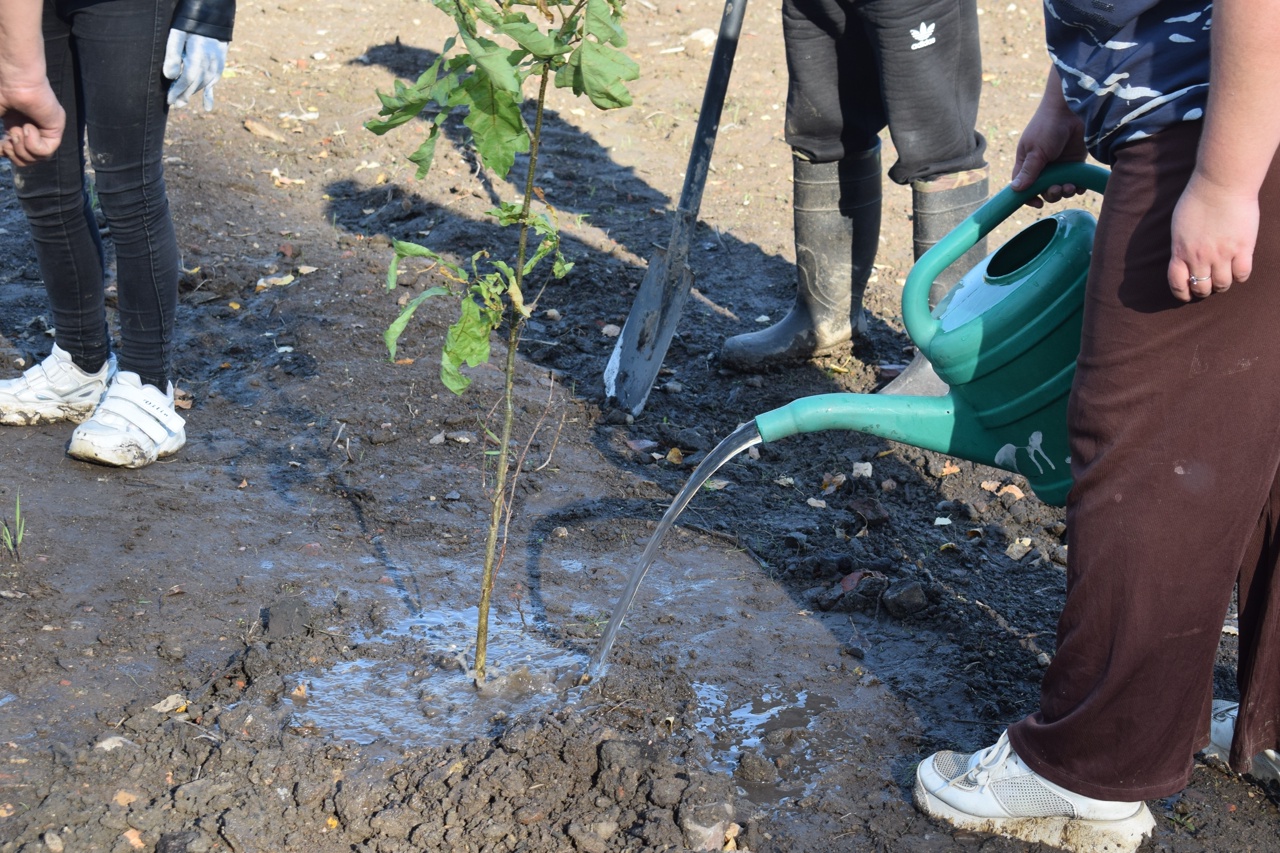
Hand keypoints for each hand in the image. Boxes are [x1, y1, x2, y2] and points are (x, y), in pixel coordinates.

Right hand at [0, 79, 64, 165]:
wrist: (15, 80)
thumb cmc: (3, 92)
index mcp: (18, 128)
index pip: (19, 154)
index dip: (7, 154)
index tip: (1, 146)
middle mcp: (34, 131)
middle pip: (29, 161)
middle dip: (14, 154)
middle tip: (8, 139)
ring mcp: (46, 131)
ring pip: (38, 159)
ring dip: (22, 148)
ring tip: (17, 130)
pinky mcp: (56, 130)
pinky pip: (46, 152)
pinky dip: (33, 143)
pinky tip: (29, 127)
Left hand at [163, 29, 227, 110]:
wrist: (213, 16)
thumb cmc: (191, 24)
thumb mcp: (178, 34)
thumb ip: (173, 54)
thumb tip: (169, 76)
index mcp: (198, 56)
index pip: (186, 79)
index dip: (177, 90)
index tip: (168, 100)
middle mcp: (209, 64)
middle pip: (195, 84)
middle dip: (183, 95)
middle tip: (174, 104)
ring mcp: (216, 66)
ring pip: (203, 84)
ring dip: (192, 93)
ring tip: (182, 102)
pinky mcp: (219, 65)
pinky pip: (214, 83)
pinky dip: (210, 95)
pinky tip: (207, 107)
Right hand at [1010, 71, 1088, 208]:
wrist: (1072, 109)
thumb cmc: (1048, 126)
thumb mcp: (1036, 150)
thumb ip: (1028, 171)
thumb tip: (1015, 190)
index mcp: (1027, 163)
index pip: (1023, 186)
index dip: (1029, 198)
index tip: (1038, 203)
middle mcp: (1042, 167)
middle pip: (1044, 191)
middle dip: (1051, 194)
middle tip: (1058, 189)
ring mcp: (1060, 165)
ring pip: (1060, 188)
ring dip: (1065, 191)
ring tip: (1070, 186)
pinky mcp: (1075, 163)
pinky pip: (1076, 181)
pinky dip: (1078, 187)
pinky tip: (1080, 186)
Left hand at [1167, 172, 1256, 301]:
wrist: (1221, 185)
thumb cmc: (1197, 200)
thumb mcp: (1179, 226)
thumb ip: (1181, 245)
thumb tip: (1183, 258)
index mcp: (1181, 251)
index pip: (1177, 283)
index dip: (1182, 293)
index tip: (1187, 294)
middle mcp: (1199, 257)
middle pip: (1201, 287)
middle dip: (1204, 290)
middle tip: (1209, 285)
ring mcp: (1222, 254)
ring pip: (1222, 284)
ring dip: (1222, 285)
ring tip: (1224, 277)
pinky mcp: (1243, 248)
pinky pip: (1242, 274)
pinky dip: (1240, 276)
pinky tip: (1239, 269)